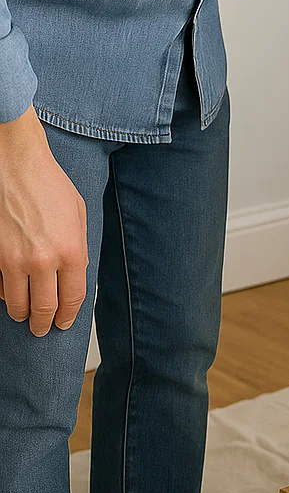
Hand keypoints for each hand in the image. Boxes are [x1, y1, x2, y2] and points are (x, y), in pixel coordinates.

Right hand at [0, 107, 87, 336]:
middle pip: (44, 307)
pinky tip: (8, 294)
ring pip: (16, 302)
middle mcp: (43, 261)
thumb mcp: (79, 217)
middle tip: (43, 330)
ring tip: (25, 316)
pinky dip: (3, 293)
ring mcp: (12, 258)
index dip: (67, 316)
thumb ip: (77, 250)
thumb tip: (74, 275)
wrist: (14, 163)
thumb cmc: (48, 184)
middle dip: (44, 324)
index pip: (72, 299)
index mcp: (71, 252)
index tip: (64, 323)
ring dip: (21, 313)